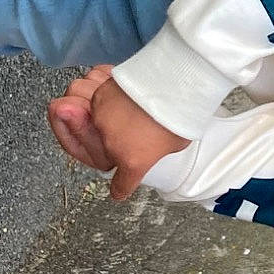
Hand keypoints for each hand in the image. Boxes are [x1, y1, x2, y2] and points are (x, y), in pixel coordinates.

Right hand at [47, 66, 189, 200]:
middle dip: (119, 145)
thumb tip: (156, 145)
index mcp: (132, 160)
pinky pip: (97, 103)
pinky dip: (107, 101)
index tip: (119, 190)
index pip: (121, 185)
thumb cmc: (179, 114)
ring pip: (94, 126)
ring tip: (129, 110)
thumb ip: (158, 149)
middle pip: (105, 153)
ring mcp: (102, 119)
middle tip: (137, 133)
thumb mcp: (175, 143)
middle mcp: (111, 142)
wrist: (171, 83)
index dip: (121, 188)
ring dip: (108, 121)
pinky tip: (123, 96)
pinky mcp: (100, 96)